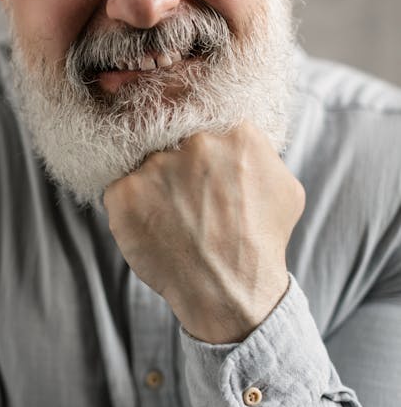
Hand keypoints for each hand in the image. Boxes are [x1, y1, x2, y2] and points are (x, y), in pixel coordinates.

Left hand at [103, 123, 304, 342]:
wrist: (229, 292)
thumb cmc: (261, 242)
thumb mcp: (285, 188)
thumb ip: (261, 152)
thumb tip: (241, 137)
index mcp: (236, 133)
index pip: (205, 115)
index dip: (197, 140)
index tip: (196, 162)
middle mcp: (195, 142)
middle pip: (172, 134)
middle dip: (176, 161)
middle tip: (184, 194)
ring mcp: (156, 166)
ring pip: (146, 162)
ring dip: (154, 185)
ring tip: (172, 218)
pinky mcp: (124, 192)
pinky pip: (121, 187)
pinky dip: (132, 207)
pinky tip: (153, 227)